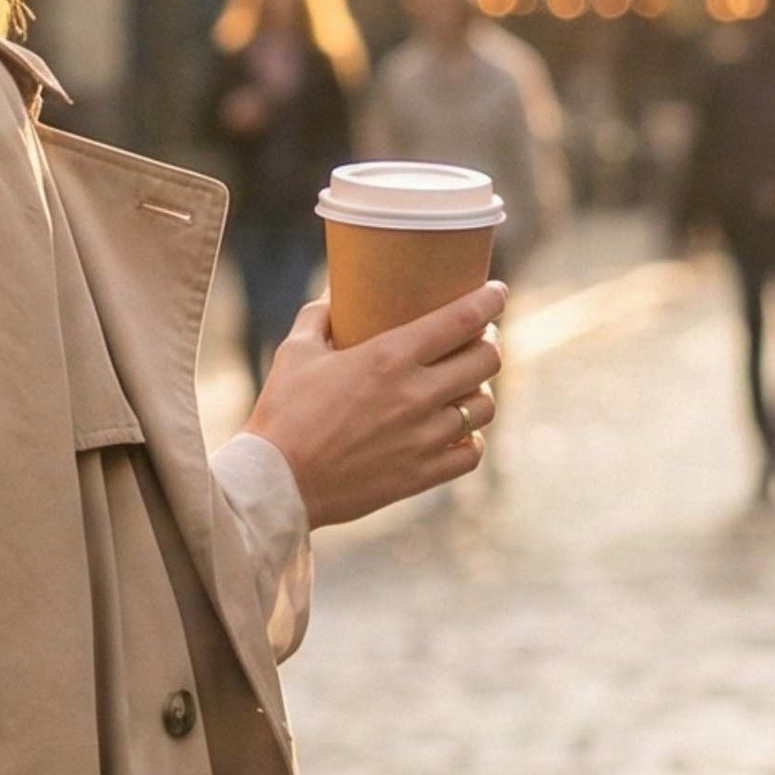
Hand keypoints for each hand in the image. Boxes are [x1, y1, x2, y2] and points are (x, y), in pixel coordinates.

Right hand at [242, 281, 507, 528]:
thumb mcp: (295, 352)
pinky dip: (470, 438)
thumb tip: (334, 297)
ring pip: (484, 406)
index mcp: (390, 357)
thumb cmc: (283, 413)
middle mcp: (416, 394)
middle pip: (487, 360)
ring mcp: (424, 438)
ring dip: (479, 391)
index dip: (489, 301)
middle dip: (487, 343)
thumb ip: (319, 317)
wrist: (277, 483)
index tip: (498, 292)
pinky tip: (455, 431)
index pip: (463, 319)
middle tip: (476, 340)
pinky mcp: (422, 474)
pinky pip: (472, 452)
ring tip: (464, 387)